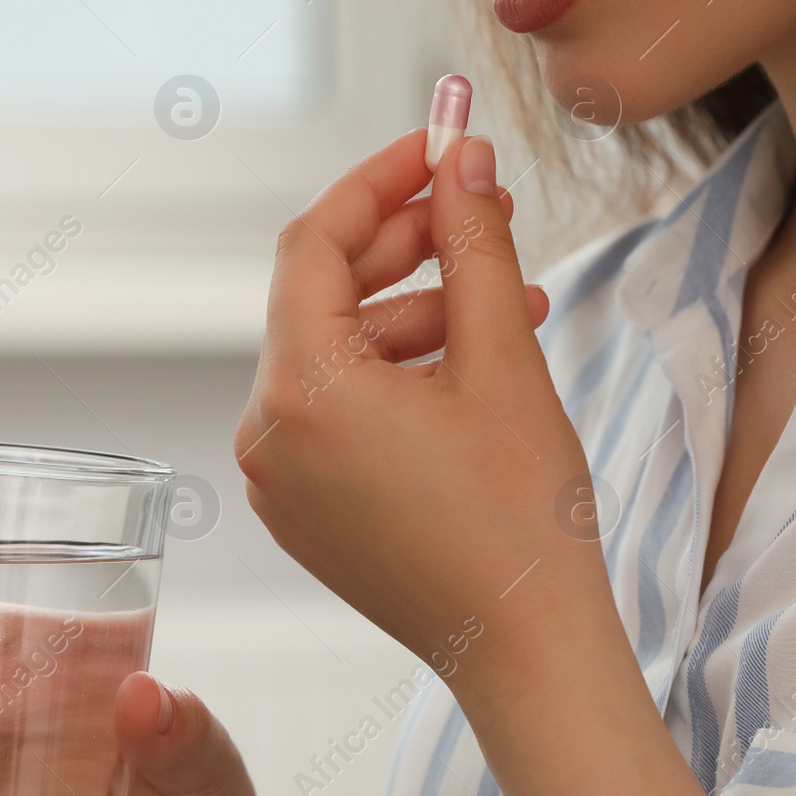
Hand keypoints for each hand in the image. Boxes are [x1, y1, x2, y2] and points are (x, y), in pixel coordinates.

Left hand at [234, 130, 614, 682]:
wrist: (528, 651)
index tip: (438, 145)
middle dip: (409, 244)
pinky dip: (401, 374)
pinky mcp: (310, 507)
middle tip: (485, 208)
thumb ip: (472, 242)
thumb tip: (460, 158)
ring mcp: (283, 478)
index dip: (379, 181)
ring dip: (420, 312)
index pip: (314, 243)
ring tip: (510, 298)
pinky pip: (343, 410)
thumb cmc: (521, 518)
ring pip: (341, 354)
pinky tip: (475, 360)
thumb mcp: (502, 357)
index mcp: (299, 391)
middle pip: (325, 296)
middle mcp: (268, 433)